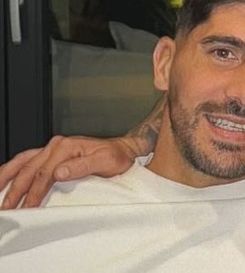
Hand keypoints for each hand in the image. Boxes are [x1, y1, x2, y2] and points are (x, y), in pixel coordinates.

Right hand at [0, 135, 139, 208]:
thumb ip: (82, 166)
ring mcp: (51, 148)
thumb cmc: (116, 157)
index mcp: (66, 147)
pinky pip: (25, 160)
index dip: (34, 192)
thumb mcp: (106, 161)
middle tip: (7, 209)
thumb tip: (59, 173)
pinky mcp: (50, 153)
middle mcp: (56, 145)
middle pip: (28, 170)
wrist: (122, 150)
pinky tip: (4, 179)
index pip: (44, 173)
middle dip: (15, 191)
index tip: (27, 208)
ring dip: (6, 178)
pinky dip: (12, 169)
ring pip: (21, 162)